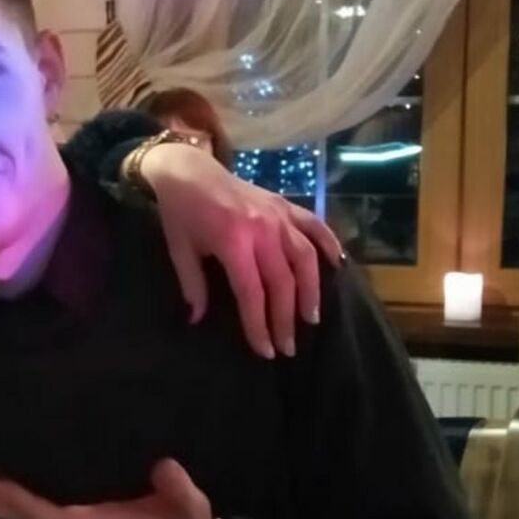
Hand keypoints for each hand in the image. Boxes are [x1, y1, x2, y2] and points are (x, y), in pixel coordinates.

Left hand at [140, 143, 343, 358]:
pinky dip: (329, 243)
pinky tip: (338, 265)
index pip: (253, 293)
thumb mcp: (180, 250)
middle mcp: (262, 229)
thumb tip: (196, 319)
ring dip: (312, 291)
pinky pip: (314, 225)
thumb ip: (192, 285)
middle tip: (288, 346)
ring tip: (311, 317)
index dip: (260, 325)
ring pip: (305, 258)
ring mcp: (278, 214)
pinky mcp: (285, 204)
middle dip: (286, 318)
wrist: (188, 168)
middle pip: (283, 282)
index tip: (265, 350)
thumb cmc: (180, 212)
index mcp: (233, 241)